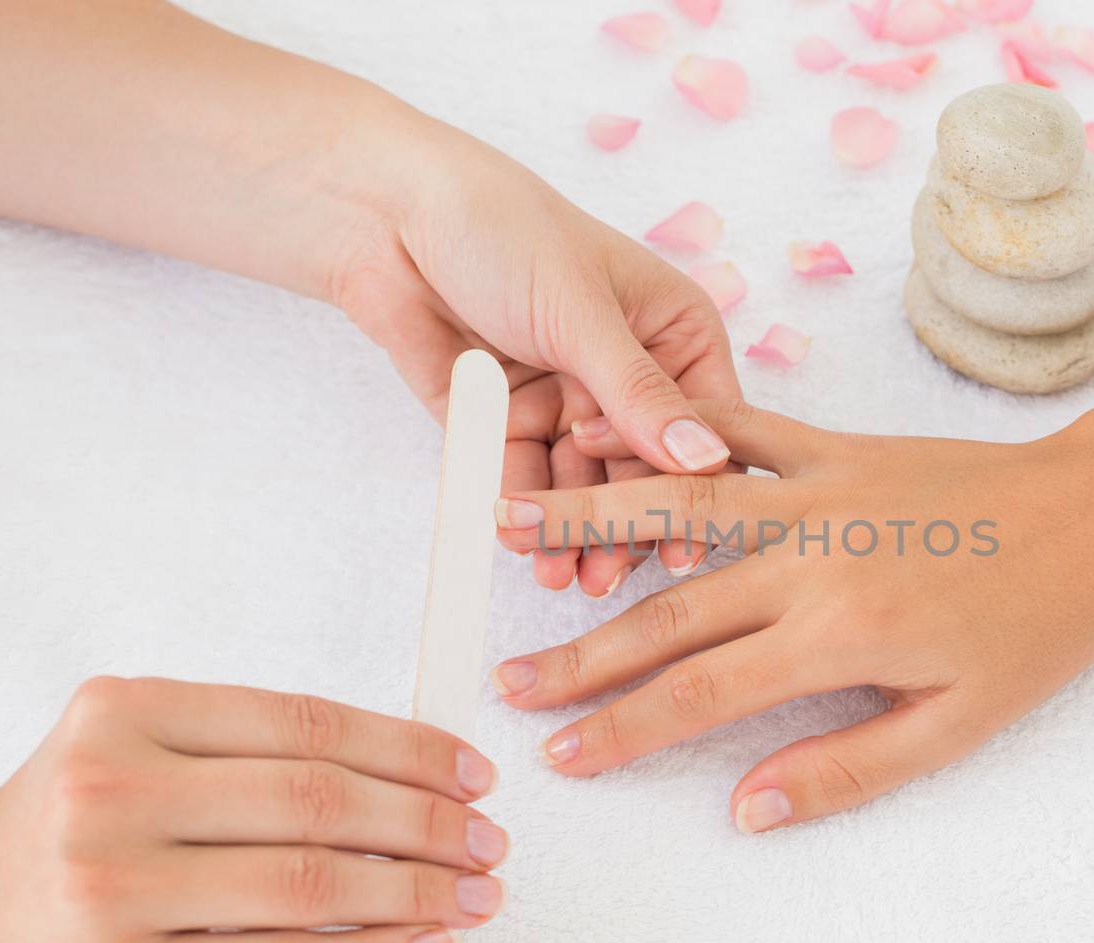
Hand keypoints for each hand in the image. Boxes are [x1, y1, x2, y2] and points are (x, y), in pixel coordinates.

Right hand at [0, 677, 507, 942]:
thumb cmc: (56, 841)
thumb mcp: (129, 758)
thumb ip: (244, 756)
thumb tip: (401, 778)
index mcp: (128, 712)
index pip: (306, 722)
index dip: (408, 747)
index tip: (470, 771)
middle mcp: (116, 788)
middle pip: (320, 797)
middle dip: (429, 820)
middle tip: (488, 840)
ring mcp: (114, 884)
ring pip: (313, 880)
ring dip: (419, 889)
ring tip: (475, 895)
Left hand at [332, 129, 738, 592]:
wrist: (387, 216)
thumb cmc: (504, 230)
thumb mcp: (582, 312)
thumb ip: (639, 393)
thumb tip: (706, 460)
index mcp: (674, 334)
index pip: (705, 424)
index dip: (696, 485)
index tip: (684, 544)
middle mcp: (630, 374)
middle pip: (642, 469)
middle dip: (624, 522)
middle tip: (606, 575)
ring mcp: (569, 402)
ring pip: (584, 486)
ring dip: (573, 531)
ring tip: (558, 574)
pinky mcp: (510, 424)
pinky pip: (526, 480)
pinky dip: (523, 512)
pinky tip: (517, 543)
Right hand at [489, 401, 1093, 830]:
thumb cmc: (1038, 625)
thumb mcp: (958, 724)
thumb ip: (845, 768)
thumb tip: (745, 807)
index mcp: (837, 636)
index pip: (700, 693)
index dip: (622, 729)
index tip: (561, 754)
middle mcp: (809, 561)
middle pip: (668, 612)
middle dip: (581, 654)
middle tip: (509, 682)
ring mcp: (817, 494)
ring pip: (678, 512)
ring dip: (589, 522)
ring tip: (508, 524)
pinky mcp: (837, 449)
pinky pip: (743, 434)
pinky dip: (677, 433)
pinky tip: (617, 424)